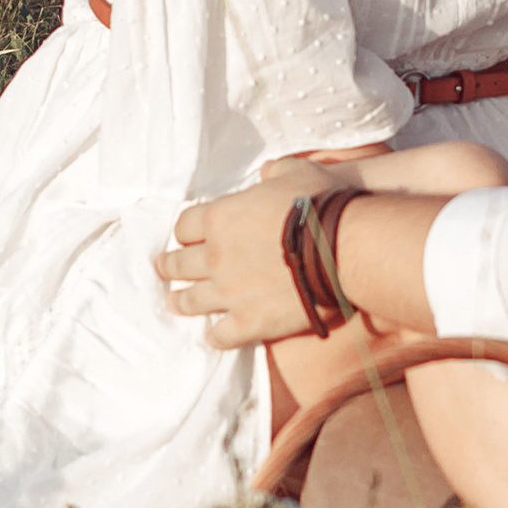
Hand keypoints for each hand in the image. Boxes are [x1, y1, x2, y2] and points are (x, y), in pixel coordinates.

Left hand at [168, 162, 350, 348]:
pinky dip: (216, 336)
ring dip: (181, 301)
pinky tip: (214, 336)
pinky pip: (220, 335)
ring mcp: (229, 293)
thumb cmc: (320, 203)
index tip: (185, 236)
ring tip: (175, 302)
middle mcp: (216, 256)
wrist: (344, 248)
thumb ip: (275, 172)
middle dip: (169, 265)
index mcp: (220, 218)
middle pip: (179, 264)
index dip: (185, 231)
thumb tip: (267, 174)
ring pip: (191, 301)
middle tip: (163, 267)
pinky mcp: (249, 322)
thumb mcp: (296, 172)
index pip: (184, 226)